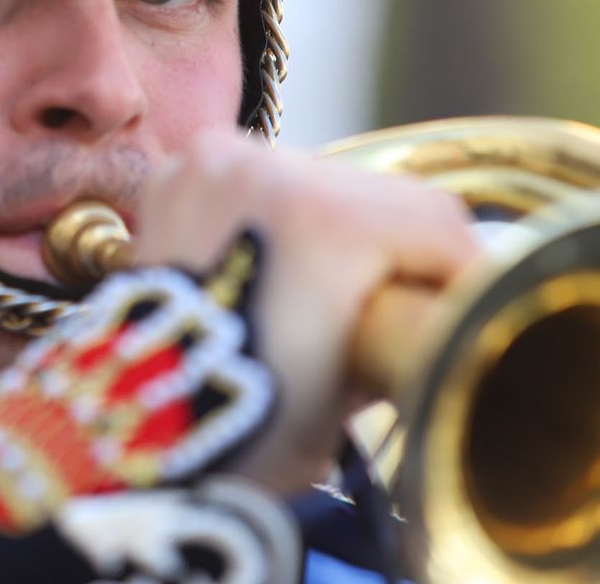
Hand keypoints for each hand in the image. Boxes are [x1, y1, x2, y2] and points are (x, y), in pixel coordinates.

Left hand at [136, 129, 478, 493]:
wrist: (125, 435)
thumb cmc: (240, 432)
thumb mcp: (349, 394)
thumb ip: (400, 337)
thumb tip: (424, 318)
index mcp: (326, 219)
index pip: (440, 227)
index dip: (468, 275)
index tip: (475, 307)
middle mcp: (271, 169)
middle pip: (384, 198)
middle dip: (404, 252)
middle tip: (412, 305)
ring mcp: (218, 163)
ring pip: (325, 181)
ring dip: (342, 227)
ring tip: (339, 291)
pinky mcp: (186, 170)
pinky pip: (265, 182)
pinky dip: (282, 217)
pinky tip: (282, 264)